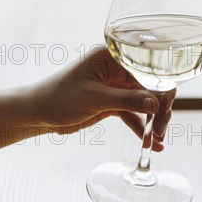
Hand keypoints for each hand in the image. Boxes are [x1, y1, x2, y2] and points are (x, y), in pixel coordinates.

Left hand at [32, 47, 175, 151]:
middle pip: (153, 87)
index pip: (149, 69)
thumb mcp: (94, 99)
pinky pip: (136, 114)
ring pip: (147, 102)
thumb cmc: (58, 98)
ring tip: (158, 141)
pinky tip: (153, 144)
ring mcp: (119, 86)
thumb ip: (127, 100)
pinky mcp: (115, 102)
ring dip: (154, 121)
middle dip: (161, 109)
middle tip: (161, 131)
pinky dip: (143, 128)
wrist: (37, 113)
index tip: (164, 110)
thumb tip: (157, 104)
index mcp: (114, 57)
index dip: (162, 88)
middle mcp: (120, 68)